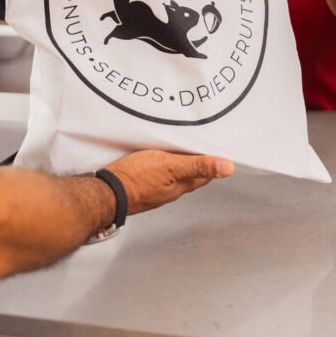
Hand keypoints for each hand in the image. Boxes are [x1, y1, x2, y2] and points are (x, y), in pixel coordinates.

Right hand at [105, 149, 233, 214]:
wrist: (108, 191)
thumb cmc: (136, 179)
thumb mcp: (170, 165)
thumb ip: (197, 165)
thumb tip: (227, 167)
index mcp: (181, 186)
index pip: (204, 174)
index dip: (211, 162)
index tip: (216, 149)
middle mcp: (170, 190)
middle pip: (189, 174)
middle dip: (196, 161)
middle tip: (199, 145)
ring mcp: (156, 189)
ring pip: (173, 175)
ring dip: (178, 163)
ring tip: (179, 148)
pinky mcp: (142, 185)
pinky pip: (157, 175)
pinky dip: (161, 165)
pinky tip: (155, 158)